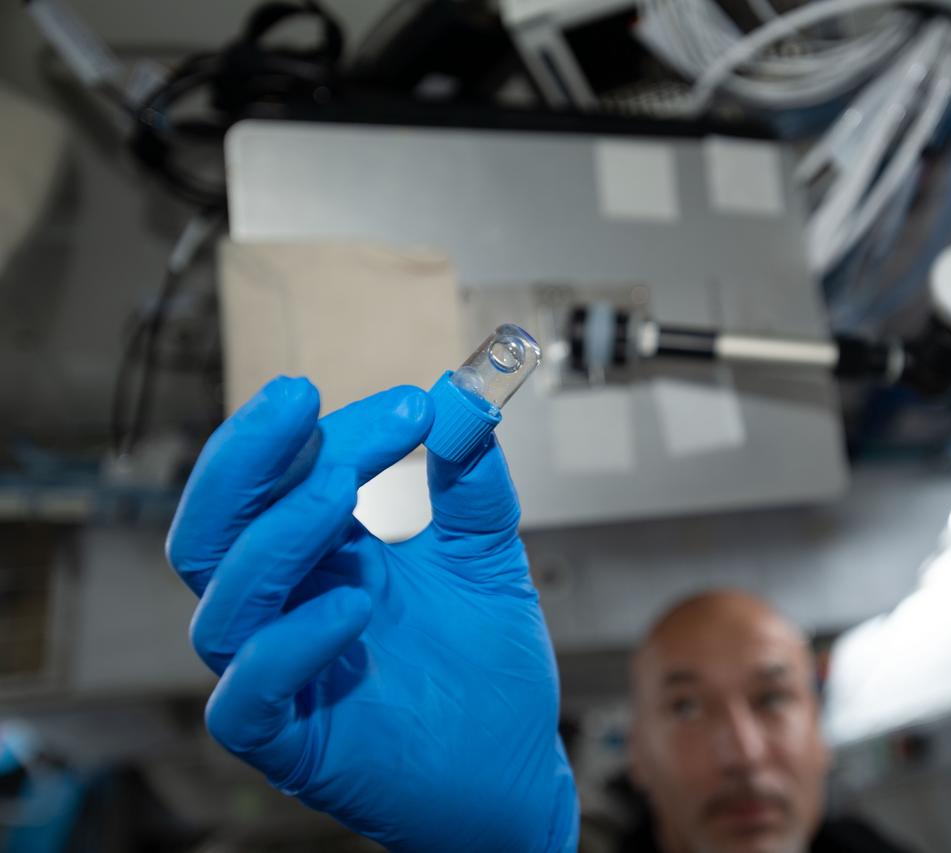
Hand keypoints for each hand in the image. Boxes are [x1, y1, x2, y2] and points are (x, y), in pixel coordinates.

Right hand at [166, 377, 577, 851]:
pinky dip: (290, 646)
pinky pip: (248, 698)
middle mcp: (287, 608)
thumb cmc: (486, 671)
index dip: (330, 433)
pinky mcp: (293, 742)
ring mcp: (282, 676)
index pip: (284, 479)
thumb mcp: (486, 559)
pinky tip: (354, 606)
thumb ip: (472, 488)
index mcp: (322, 558)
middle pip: (216, 526)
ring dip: (276, 537)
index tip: (410, 406)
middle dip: (252, 457)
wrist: (513, 768)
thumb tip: (466, 408)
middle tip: (302, 402)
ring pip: (224, 603)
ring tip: (342, 490)